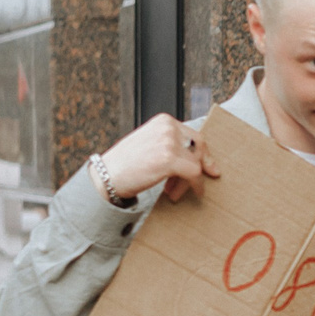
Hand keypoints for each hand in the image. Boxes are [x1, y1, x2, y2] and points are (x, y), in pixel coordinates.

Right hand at [99, 114, 219, 203]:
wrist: (107, 176)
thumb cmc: (125, 163)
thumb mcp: (150, 144)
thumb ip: (170, 145)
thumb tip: (194, 158)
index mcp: (164, 121)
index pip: (193, 136)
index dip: (201, 155)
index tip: (208, 168)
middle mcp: (168, 127)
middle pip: (198, 148)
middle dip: (199, 167)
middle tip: (195, 184)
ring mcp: (169, 142)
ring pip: (196, 163)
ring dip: (188, 181)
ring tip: (174, 192)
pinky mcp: (169, 159)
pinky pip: (194, 173)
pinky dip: (193, 186)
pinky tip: (181, 194)